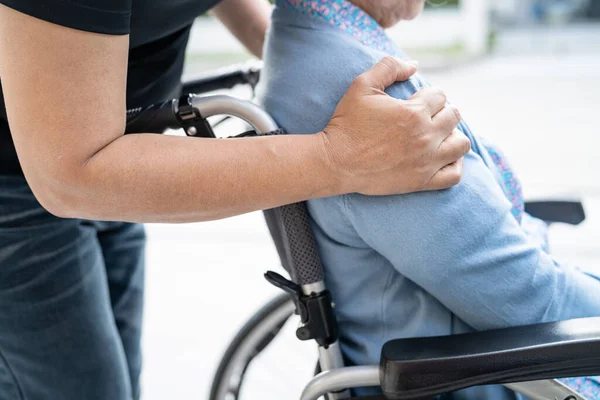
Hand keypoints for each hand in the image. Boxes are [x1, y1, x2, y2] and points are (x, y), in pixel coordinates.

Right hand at [321, 56, 469, 195]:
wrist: (336, 162)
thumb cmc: (347, 123)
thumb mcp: (361, 85)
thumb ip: (389, 67)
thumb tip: (414, 64)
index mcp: (414, 112)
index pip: (440, 95)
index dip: (429, 95)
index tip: (416, 100)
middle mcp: (425, 136)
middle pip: (454, 116)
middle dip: (442, 111)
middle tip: (426, 116)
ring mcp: (426, 161)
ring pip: (460, 144)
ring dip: (453, 135)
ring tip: (438, 135)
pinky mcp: (421, 181)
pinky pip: (454, 174)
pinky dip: (455, 163)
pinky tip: (444, 156)